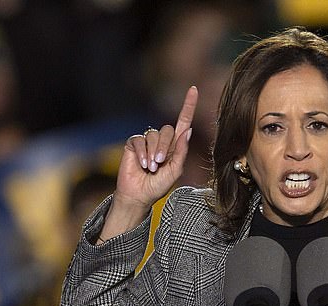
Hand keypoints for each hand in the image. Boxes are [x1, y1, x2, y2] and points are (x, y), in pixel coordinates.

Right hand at [100, 86, 198, 239]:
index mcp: (175, 146)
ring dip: (152, 154)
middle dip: (164, 148)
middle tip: (159, 164)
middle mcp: (162, 141)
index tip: (193, 89)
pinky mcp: (133, 143)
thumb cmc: (158, 186)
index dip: (188, 106)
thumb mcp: (175, 171)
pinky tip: (141, 165)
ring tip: (150, 168)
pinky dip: (141, 153)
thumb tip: (187, 131)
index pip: (183, 122)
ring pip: (153, 136)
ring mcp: (147, 141)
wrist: (139, 195)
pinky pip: (139, 140)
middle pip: (167, 131)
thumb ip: (181, 152)